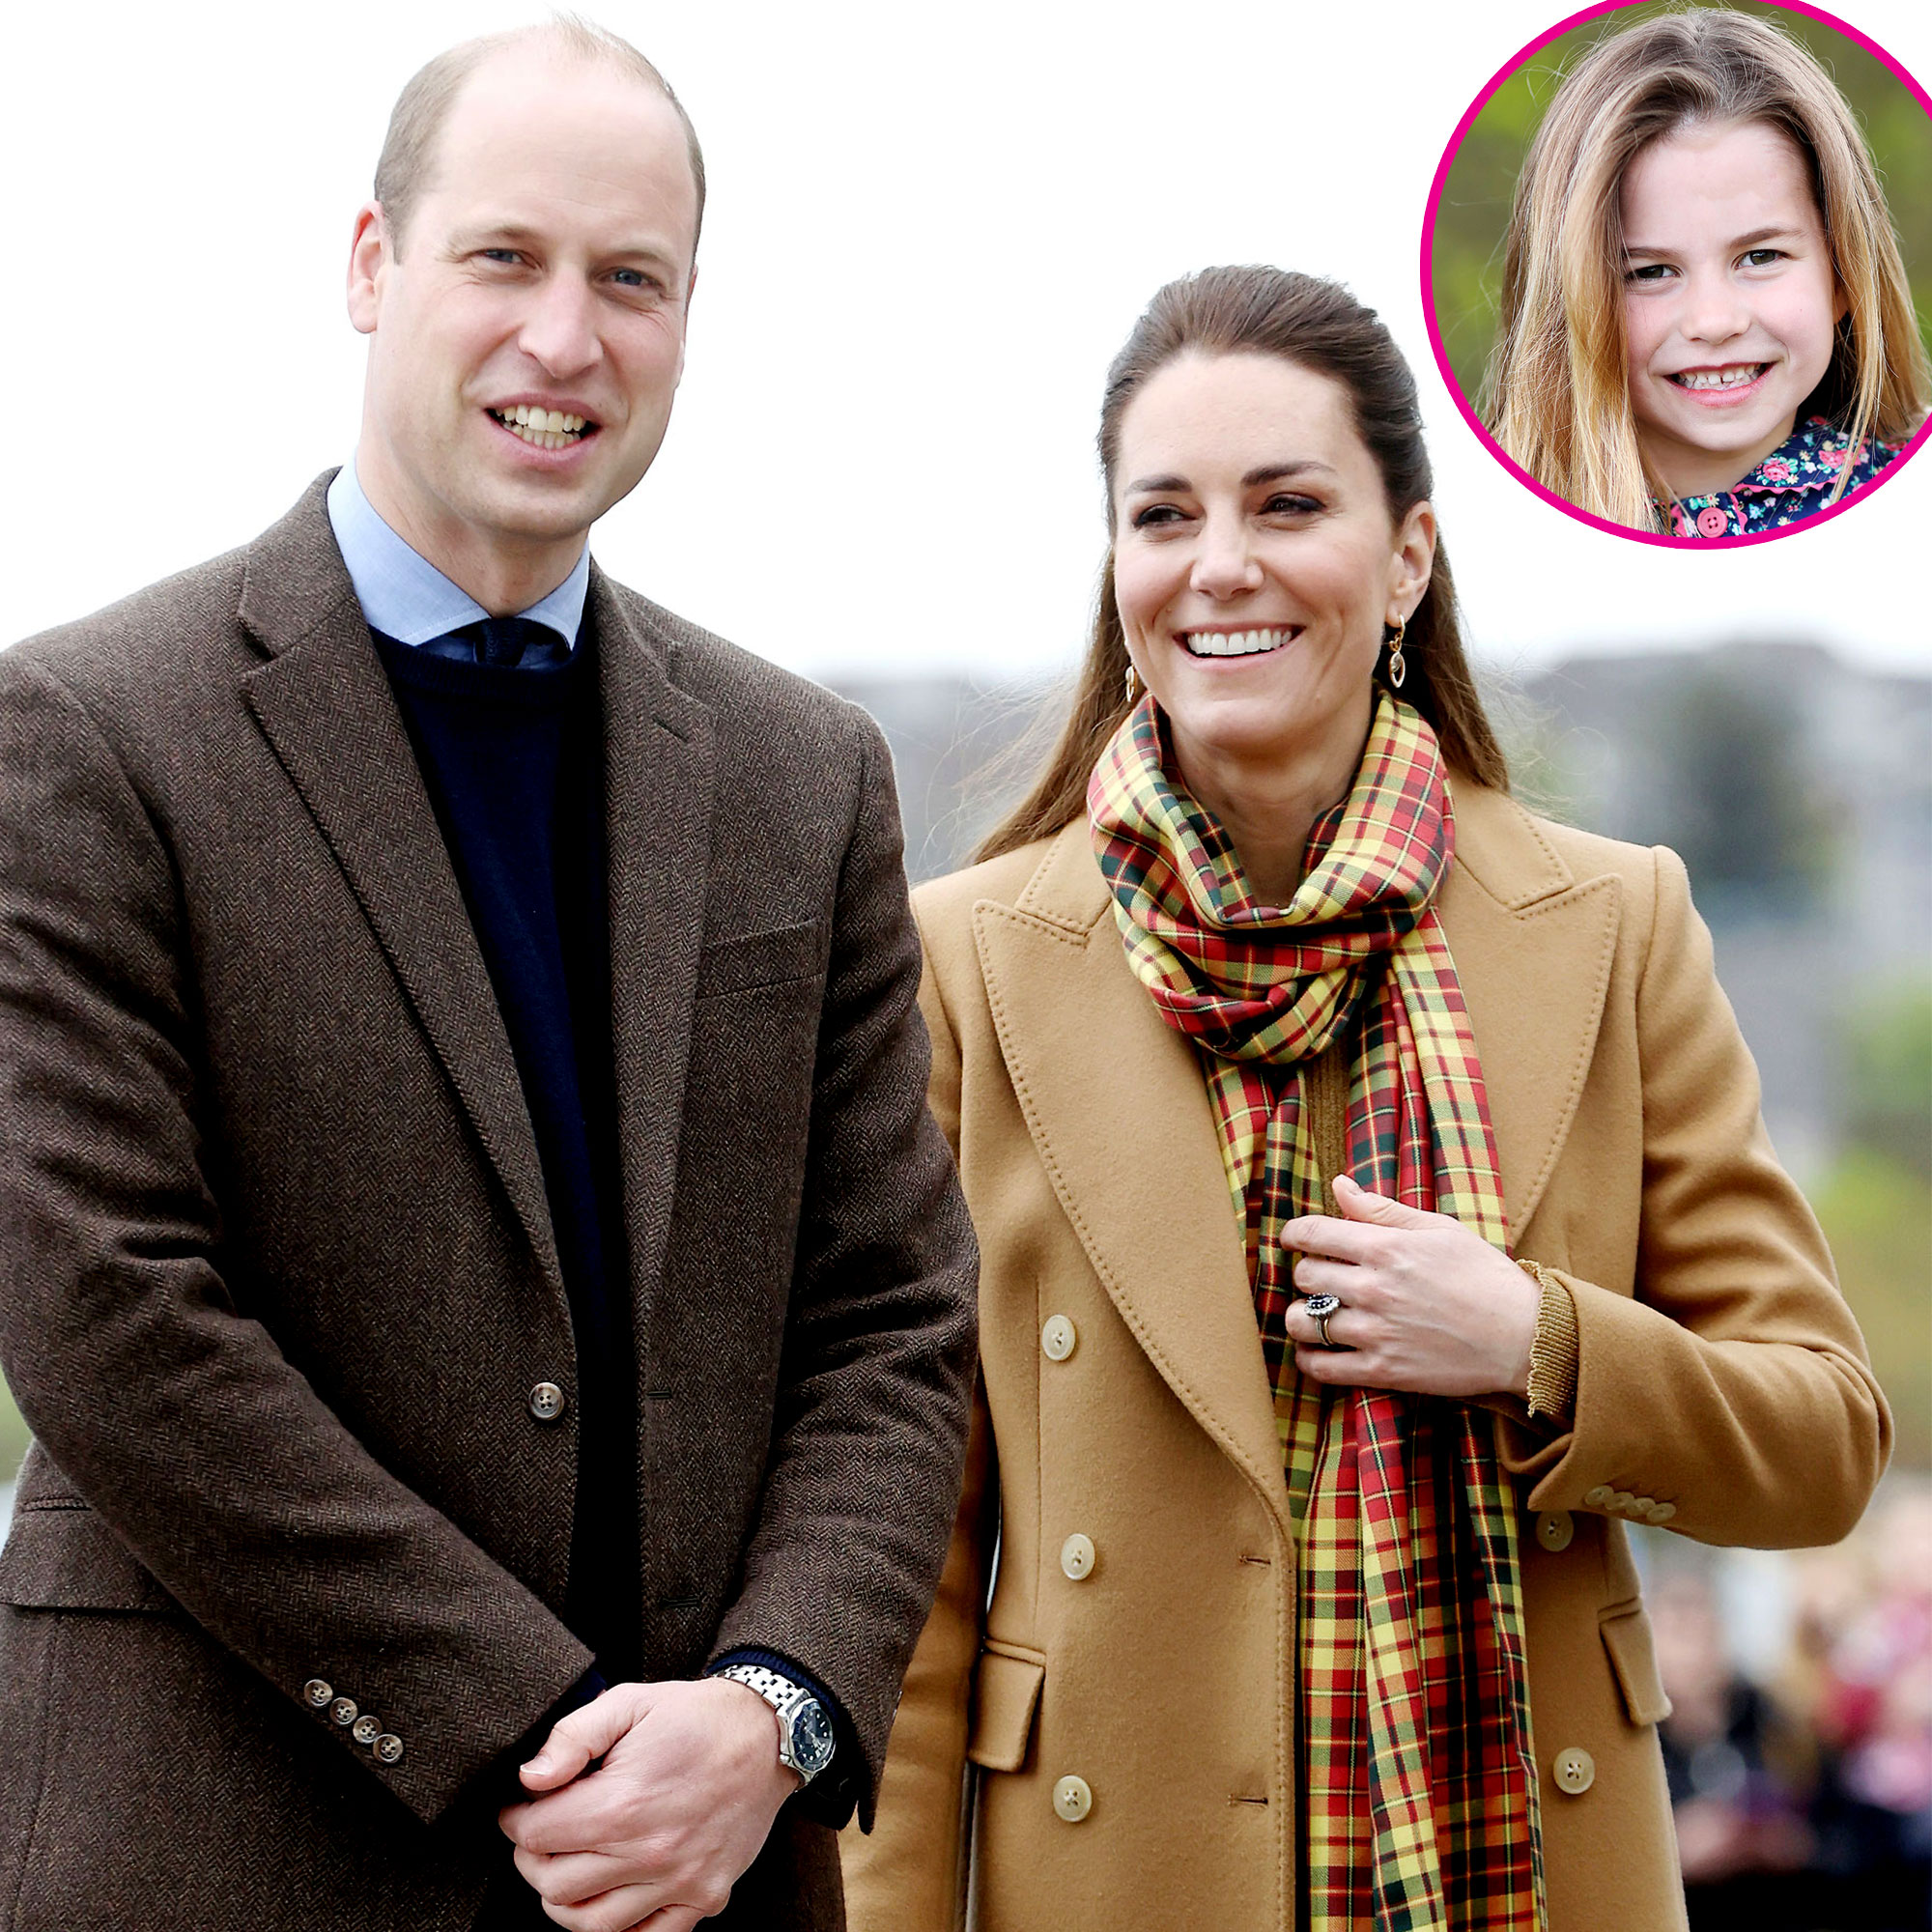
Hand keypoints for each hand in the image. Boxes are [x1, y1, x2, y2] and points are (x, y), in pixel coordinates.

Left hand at [499, 1677, 797, 1931]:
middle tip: (541, 1832)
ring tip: (569, 1863)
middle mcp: (649, 1853)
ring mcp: (680, 1883)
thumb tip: (529, 1778)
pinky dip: (617, 1927)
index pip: (536, 1835)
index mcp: (623, 1804)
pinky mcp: (704, 1898)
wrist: (768, 1734)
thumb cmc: (694, 1716)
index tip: (520, 1807)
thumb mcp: (630, 1701)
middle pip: (553, 1884)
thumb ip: (572, 1736)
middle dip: (533, 1858)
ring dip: (565, 1897)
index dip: (516, 1819)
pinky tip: (611, 1894)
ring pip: (589, 1923)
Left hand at [1279, 1174, 1537, 1399]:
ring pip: (1302, 1322)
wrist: (1523, 1336)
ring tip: (1313, 1314)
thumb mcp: (1439, 1229)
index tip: (1294, 1239)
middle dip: (1306, 1273)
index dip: (1294, 1234)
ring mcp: (1376, 1332)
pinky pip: (1322, 1367)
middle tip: (1320, 1277)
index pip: (1312, 1234)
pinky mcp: (1383, 1371)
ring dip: (1300, 1316)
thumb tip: (1338, 1186)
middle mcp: (1374, 1289)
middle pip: (1305, 1276)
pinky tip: (1316, 1350)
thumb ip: (1382, 1210)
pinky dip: (1309, 1359)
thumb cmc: (1484, 1276)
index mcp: (1386, 1248)